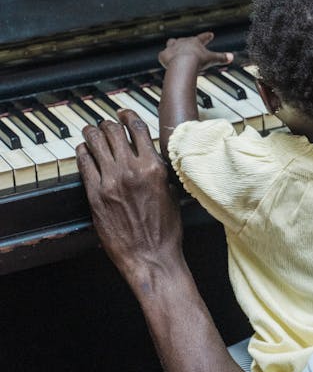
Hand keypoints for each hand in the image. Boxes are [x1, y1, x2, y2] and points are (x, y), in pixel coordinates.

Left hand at [76, 110, 186, 297]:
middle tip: (104, 123)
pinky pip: (85, 164)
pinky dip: (83, 152)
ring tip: (90, 131)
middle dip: (107, 123)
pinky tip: (83, 151)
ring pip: (95, 143)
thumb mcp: (172, 193)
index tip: (122, 114)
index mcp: (154, 167)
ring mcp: (111, 182)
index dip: (127, 116)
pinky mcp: (95, 196)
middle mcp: (132, 170)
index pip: (137, 129)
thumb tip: (149, 156)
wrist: (151, 257)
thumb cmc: (165, 231)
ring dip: (91, 133)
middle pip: (113, 132)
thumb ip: (158, 171)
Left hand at [158, 32, 232, 73]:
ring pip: (171, 43)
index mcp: (195, 42)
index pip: (202, 38)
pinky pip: (162, 56)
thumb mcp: (211, 59)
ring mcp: (172, 48)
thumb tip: (232, 57)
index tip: (210, 34)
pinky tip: (164, 61)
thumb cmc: (197, 61)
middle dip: (187, 42)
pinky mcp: (164, 55)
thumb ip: (221, 57)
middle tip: (189, 45)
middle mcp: (183, 42)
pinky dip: (164, 58)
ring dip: (173, 46)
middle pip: (185, 40)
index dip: (207, 37)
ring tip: (173, 50)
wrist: (183, 64)